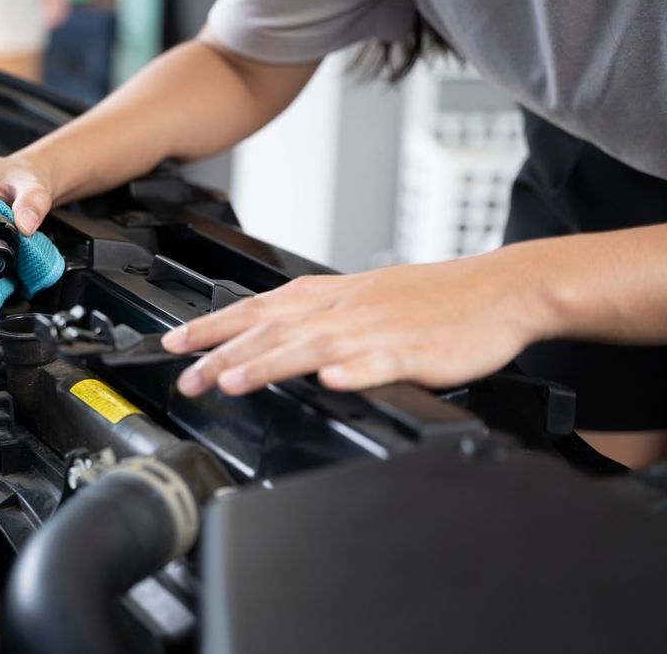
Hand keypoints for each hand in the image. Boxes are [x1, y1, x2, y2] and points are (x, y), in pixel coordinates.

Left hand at [160, 249, 551, 395]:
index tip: (172, 343)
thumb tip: (269, 339)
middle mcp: (345, 309)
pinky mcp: (416, 350)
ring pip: (313, 345)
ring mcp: (379, 329)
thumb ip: (317, 318)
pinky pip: (381, 361)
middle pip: (273, 330)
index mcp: (330, 296)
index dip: (211, 326)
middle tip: (184, 377)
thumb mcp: (363, 297)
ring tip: (232, 380)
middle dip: (221, 353)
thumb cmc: (433, 298)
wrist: (499, 290)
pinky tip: (331, 381)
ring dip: (269, 362)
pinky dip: (354, 368)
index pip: (257, 308)